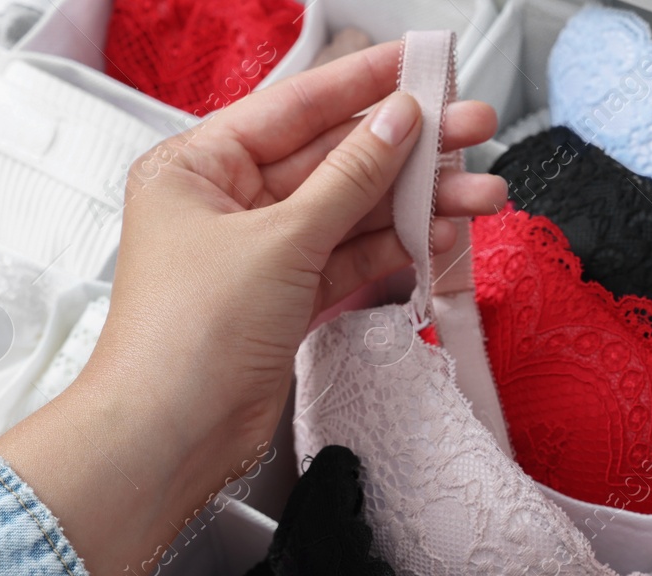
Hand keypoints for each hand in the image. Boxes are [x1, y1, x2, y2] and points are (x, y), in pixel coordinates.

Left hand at [0, 41, 505, 575]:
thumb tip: (395, 124)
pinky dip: (395, 249)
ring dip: (417, 203)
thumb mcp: (279, 241)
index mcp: (199, 165)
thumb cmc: (185, 337)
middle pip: (334, 159)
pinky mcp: (286, 300)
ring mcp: (261, 253)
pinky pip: (350, 258)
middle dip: (409, 149)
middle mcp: (228, 203)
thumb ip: (348, 179)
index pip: (296, 106)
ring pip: (353, 212)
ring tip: (480, 195)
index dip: (364, 82)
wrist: (171, 435)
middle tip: (471, 129)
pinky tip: (438, 234)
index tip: (420, 64)